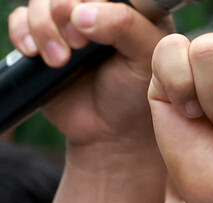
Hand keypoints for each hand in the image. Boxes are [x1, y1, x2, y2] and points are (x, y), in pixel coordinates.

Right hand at [8, 1, 171, 146]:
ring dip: (45, 28)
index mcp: (130, 9)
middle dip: (65, 12)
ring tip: (61, 60)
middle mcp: (97, 11)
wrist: (112, 132)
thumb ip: (125, 26)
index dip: (94, 1)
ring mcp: (67, 26)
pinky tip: (36, 54)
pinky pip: (19, 19)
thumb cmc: (136, 95)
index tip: (98, 26)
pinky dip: (23, 33)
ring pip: (41, 2)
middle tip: (79, 45)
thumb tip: (82, 13)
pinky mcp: (43, 41)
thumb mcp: (145, 58)